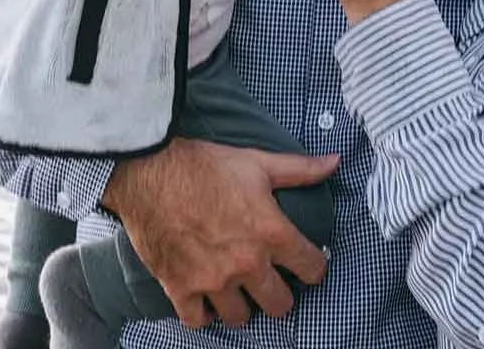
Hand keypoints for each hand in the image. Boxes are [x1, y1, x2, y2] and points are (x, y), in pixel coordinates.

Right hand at [101, 137, 338, 328]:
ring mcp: (213, 280)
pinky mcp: (180, 288)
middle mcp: (246, 263)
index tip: (307, 263)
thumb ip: (300, 169)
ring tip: (239, 291)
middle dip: (281, 294)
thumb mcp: (257, 162)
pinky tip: (207, 300)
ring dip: (242, 306)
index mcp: (270, 232)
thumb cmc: (203, 165)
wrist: (148, 171)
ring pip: (241, 318)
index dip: (314, 266)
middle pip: (280, 304)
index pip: (312, 267)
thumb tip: (335, 161)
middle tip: (272, 282)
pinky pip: (199, 321)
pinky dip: (204, 314)